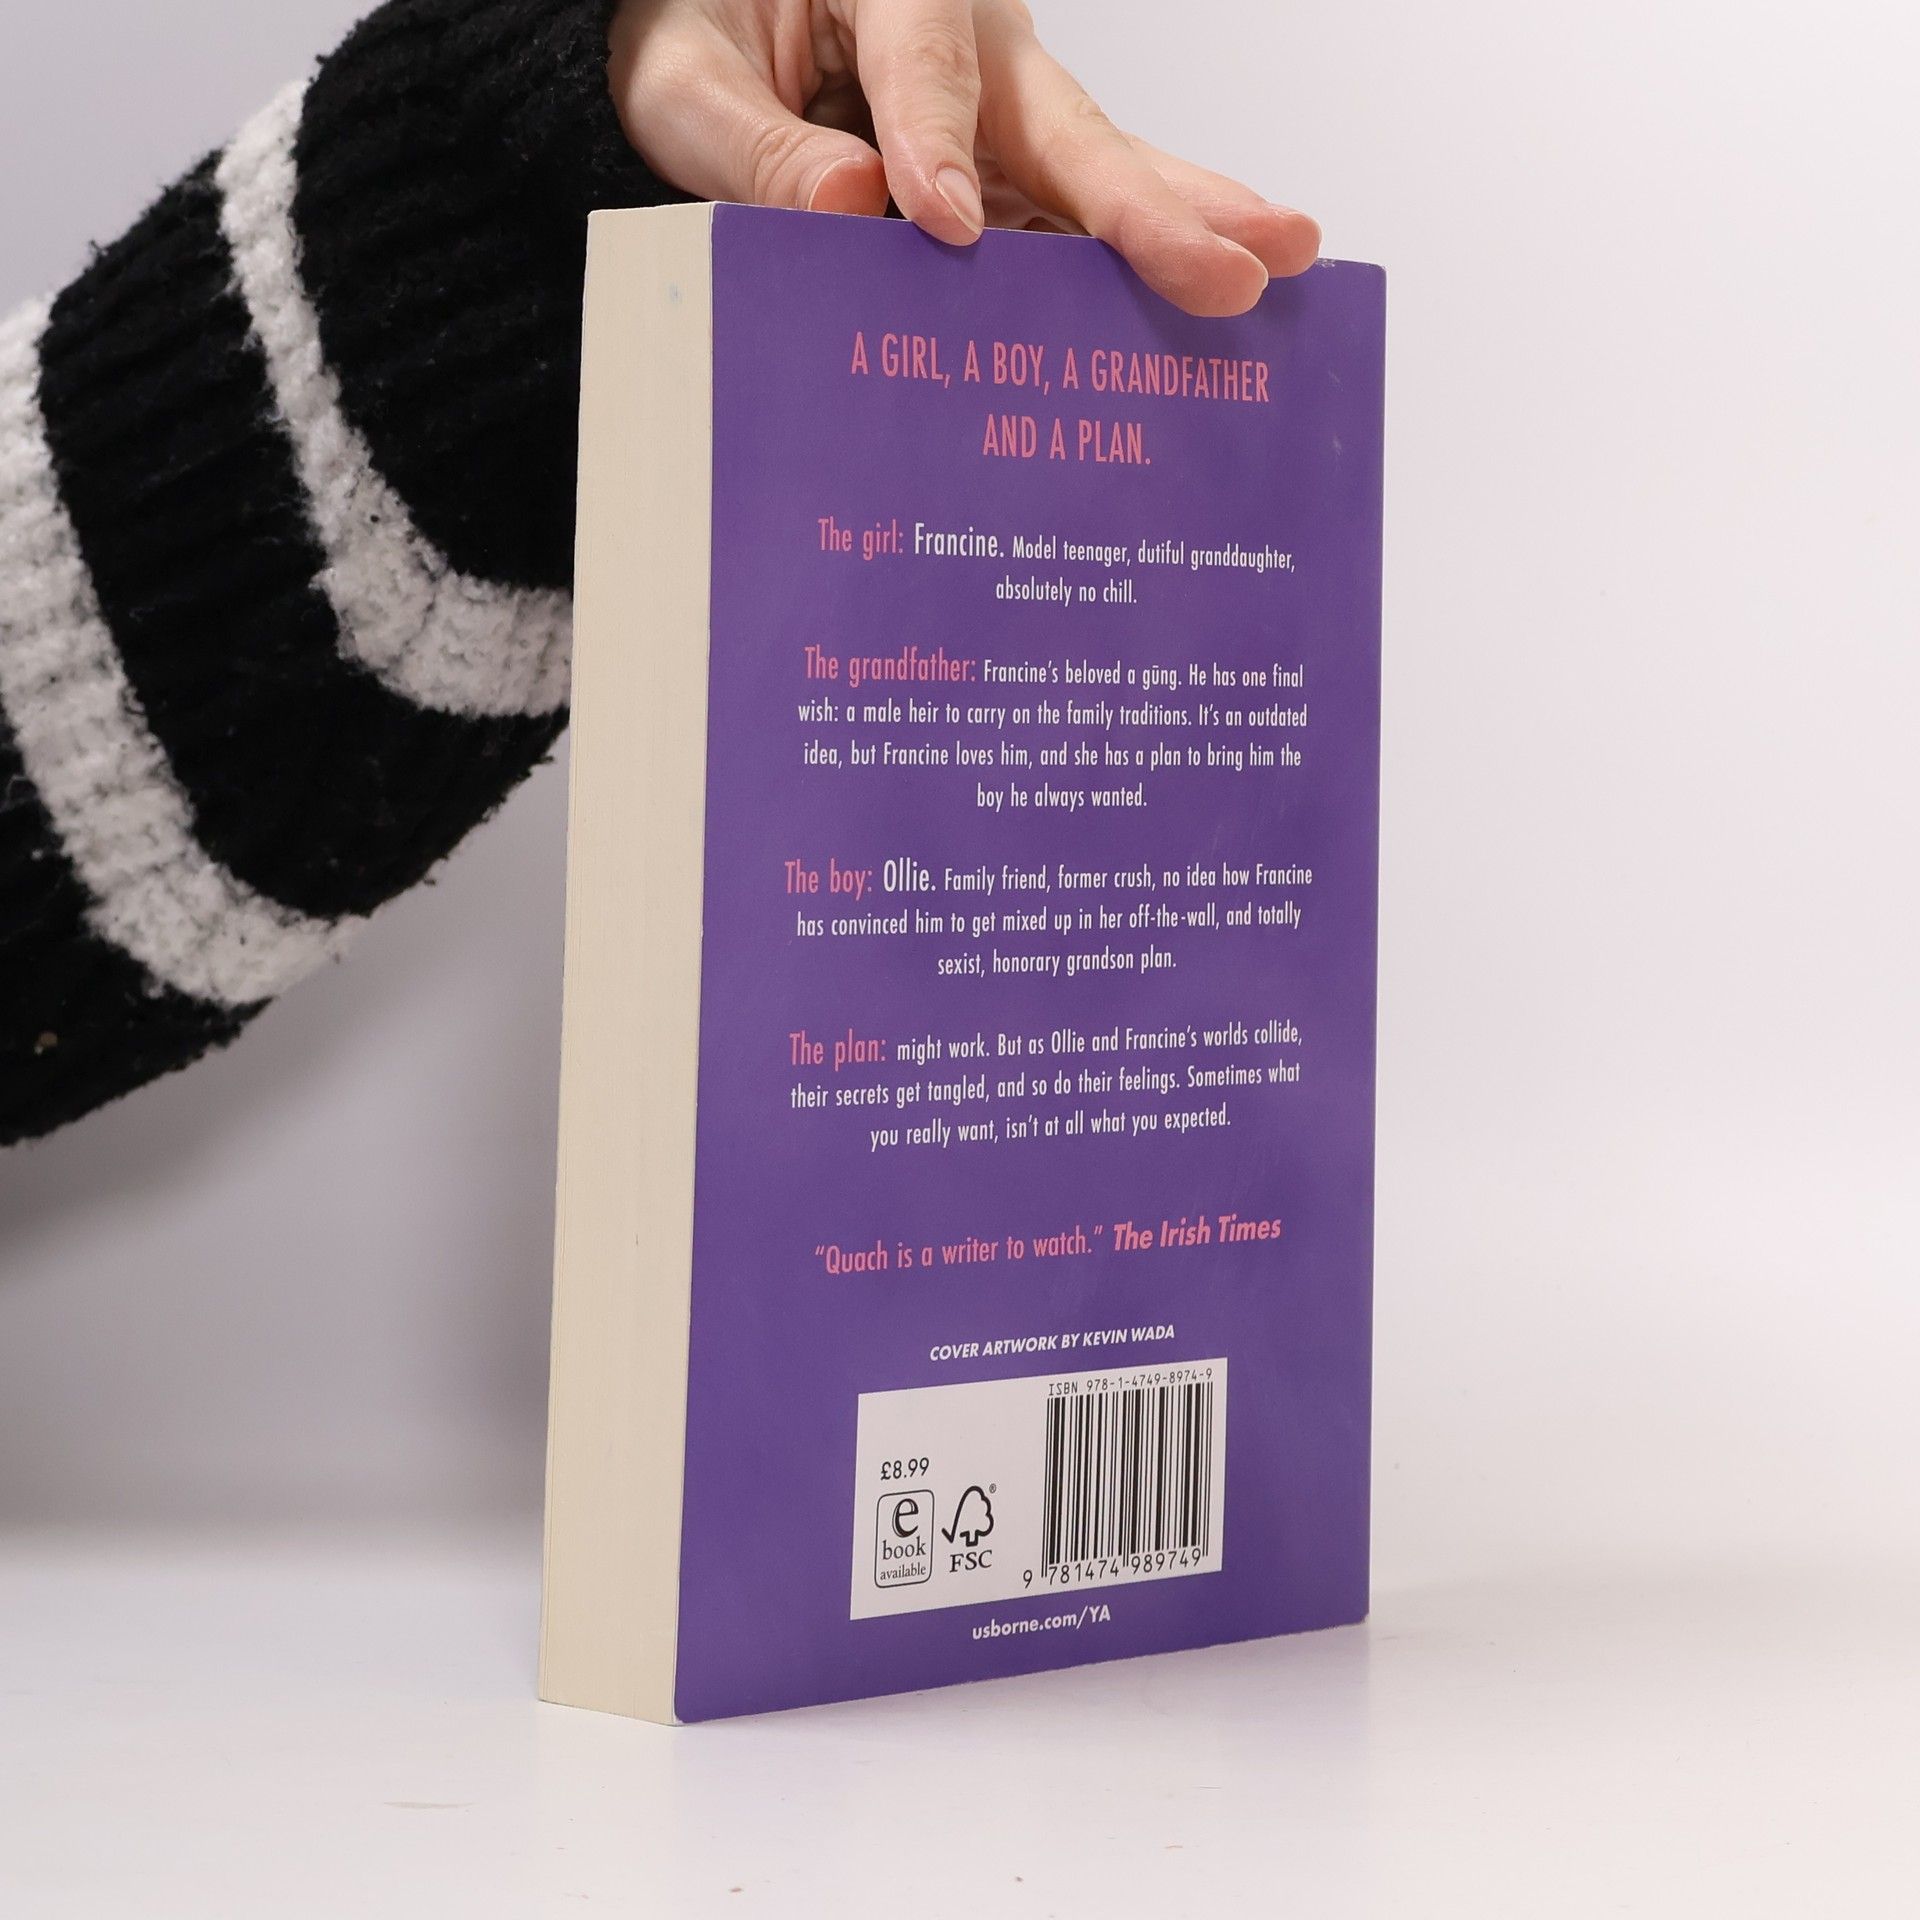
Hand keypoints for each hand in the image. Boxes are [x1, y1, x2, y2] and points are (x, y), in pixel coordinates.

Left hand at [608, 0, 1319, 316]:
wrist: (716, 20)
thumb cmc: (698, 25)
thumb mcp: (682, 77)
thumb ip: (754, 145)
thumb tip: (861, 206)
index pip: (920, 64)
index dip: (936, 143)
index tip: (946, 228)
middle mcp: (971, 36)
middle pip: (1062, 123)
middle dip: (1149, 203)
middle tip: (1237, 259)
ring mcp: (1003, 104)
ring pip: (1096, 170)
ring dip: (1187, 223)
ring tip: (1281, 261)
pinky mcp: (1010, 163)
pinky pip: (1072, 217)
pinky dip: (1138, 261)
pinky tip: (1215, 291)